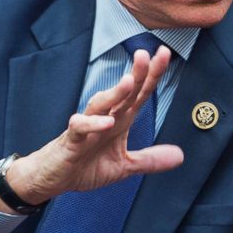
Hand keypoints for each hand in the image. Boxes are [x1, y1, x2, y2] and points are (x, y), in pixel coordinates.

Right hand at [4, 44, 184, 206]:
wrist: (52, 178)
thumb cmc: (85, 165)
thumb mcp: (124, 166)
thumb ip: (150, 159)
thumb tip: (180, 156)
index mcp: (120, 120)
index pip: (139, 94)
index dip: (152, 75)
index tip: (165, 54)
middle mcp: (105, 118)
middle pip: (123, 92)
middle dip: (136, 74)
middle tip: (147, 54)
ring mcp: (87, 127)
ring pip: (101, 104)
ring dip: (115, 93)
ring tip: (129, 81)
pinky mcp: (71, 141)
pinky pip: (80, 128)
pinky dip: (92, 124)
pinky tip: (107, 122)